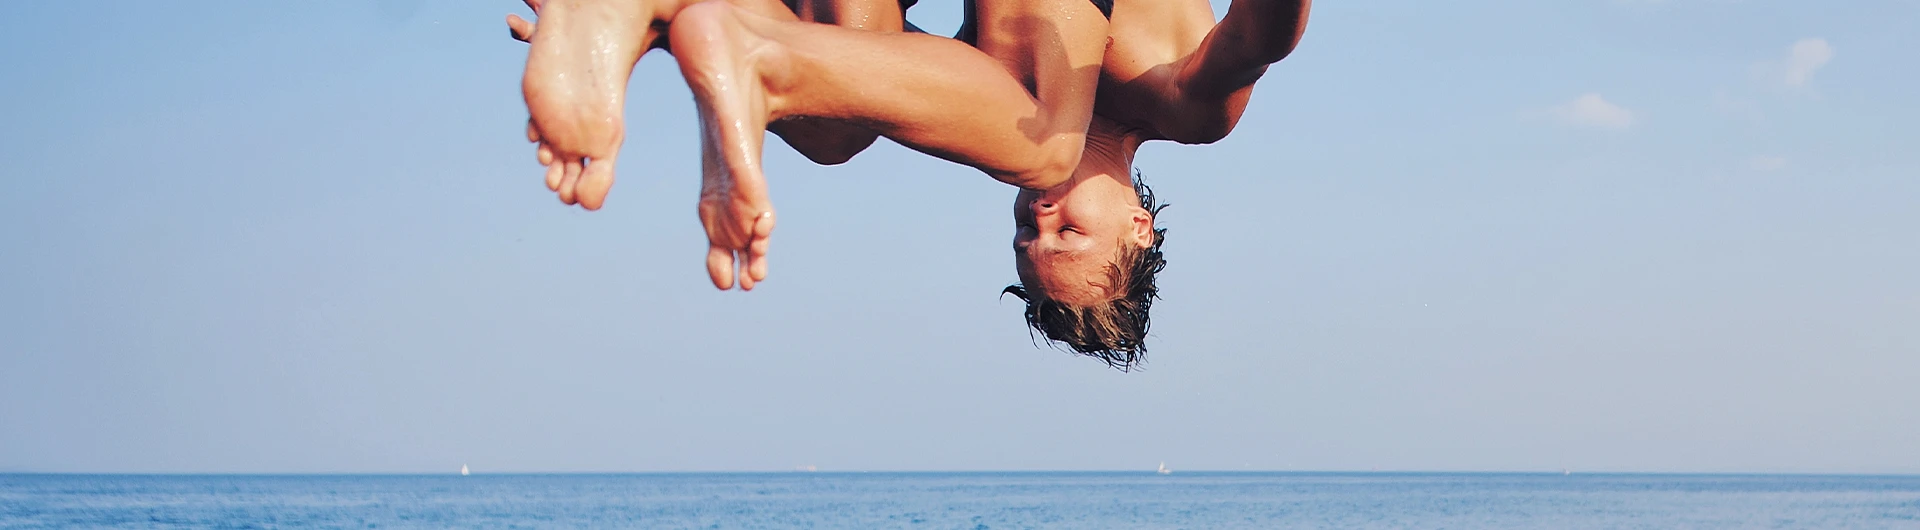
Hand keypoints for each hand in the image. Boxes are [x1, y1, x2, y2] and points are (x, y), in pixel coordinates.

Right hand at [698, 163, 774, 290]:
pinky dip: (765, 225)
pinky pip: (766, 216)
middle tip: (748, 285)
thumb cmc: (721, 191)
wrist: (731, 162)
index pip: (726, 262)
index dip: (726, 274)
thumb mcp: (711, 218)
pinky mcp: (762, 205)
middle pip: (748, 257)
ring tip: (758, 272)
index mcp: (725, 240)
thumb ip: (714, 239)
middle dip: (748, 270)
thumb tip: (720, 275)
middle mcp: (743, 234)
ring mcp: (753, 220)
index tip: (727, 285)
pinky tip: (761, 229)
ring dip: (759, 253)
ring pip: (759, 241)